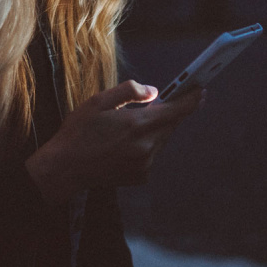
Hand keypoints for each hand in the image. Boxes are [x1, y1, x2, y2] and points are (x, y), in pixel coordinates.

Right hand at [25, 79, 204, 202]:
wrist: (65, 168)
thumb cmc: (79, 131)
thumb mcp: (99, 101)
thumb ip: (129, 92)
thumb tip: (154, 92)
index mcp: (138, 124)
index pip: (176, 110)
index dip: (191, 99)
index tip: (201, 90)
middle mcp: (146, 146)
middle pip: (171, 125)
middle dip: (169, 112)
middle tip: (160, 102)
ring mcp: (145, 164)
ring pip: (161, 140)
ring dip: (155, 129)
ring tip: (129, 126)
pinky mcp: (141, 176)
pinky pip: (151, 154)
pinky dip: (145, 146)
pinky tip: (123, 144)